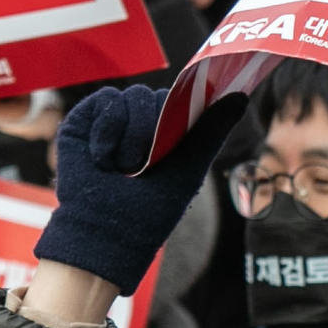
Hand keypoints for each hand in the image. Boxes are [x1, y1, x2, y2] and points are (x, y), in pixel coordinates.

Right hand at [31, 83, 242, 293]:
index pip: (180, 101)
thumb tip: (242, 96)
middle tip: (141, 166)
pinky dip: (107, 128)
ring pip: (132, 94)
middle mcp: (140, 125)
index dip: (179, 116)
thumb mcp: (188, 170)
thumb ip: (211, 133)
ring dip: (131, 133)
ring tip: (120, 168)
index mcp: (167, 136)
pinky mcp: (85, 121)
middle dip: (153, 130)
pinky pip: (105, 98)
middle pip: (156, 95)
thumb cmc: (147, 213)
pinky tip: (102, 158)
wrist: (105, 233)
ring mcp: (112, 122)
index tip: (171, 143)